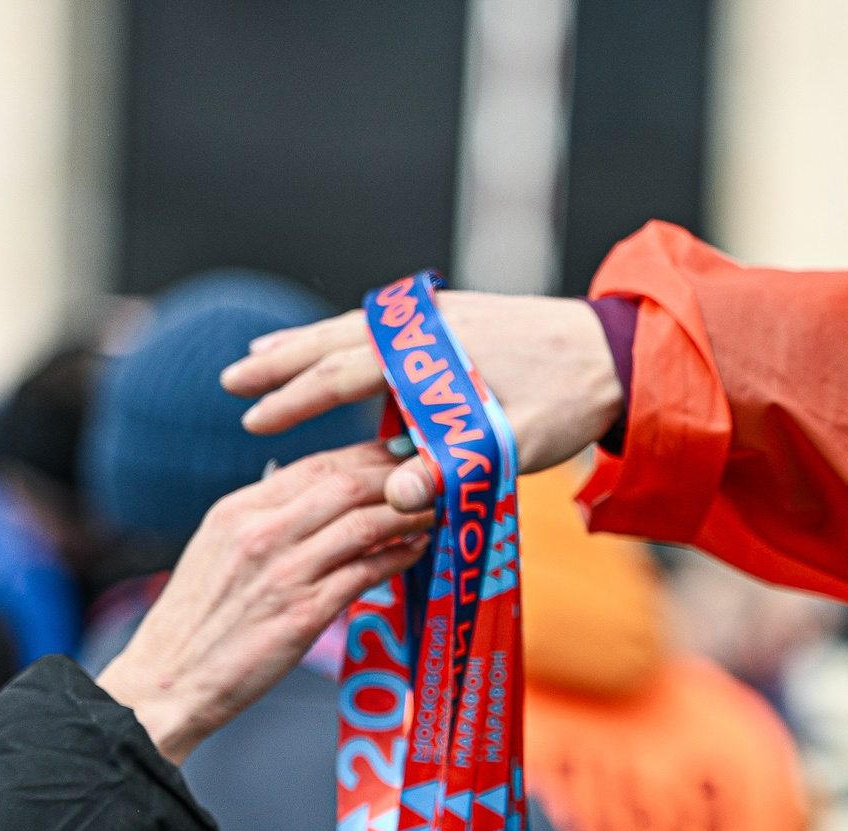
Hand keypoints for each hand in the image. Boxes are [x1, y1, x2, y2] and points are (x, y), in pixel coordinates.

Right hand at [95, 443, 429, 763]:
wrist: (166, 684)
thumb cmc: (196, 623)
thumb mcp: (217, 551)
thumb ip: (264, 521)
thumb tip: (313, 499)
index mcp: (237, 510)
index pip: (316, 464)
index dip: (368, 454)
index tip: (402, 453)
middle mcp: (260, 532)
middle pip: (347, 483)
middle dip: (398, 475)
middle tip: (434, 475)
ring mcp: (283, 572)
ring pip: (365, 522)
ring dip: (410, 514)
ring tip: (437, 510)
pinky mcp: (303, 614)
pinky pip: (366, 573)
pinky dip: (399, 557)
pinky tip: (417, 551)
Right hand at [220, 293, 620, 511]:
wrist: (616, 351)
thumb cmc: (567, 403)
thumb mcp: (509, 446)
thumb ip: (450, 469)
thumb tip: (394, 495)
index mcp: (429, 358)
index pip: (345, 376)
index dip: (297, 401)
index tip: (254, 420)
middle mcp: (425, 328)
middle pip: (336, 341)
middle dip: (283, 363)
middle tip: (232, 381)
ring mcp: (439, 317)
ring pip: (356, 327)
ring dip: (309, 343)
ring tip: (264, 358)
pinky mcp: (457, 317)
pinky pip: (384, 324)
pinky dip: (350, 334)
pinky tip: (337, 345)